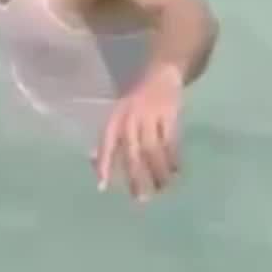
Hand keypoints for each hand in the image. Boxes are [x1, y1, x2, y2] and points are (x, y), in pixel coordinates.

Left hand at [95, 67, 182, 201]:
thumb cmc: (136, 102)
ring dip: (158, 172)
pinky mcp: (169, 114)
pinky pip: (171, 141)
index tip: (102, 187)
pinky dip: (174, 159)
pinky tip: (176, 171)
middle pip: (132, 152)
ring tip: (162, 188)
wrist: (160, 73)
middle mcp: (130, 117)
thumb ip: (110, 140)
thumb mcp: (119, 115)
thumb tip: (96, 166)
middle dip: (136, 177)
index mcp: (116, 118)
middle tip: (141, 199)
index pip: (106, 143)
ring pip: (153, 150)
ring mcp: (151, 115)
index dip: (104, 164)